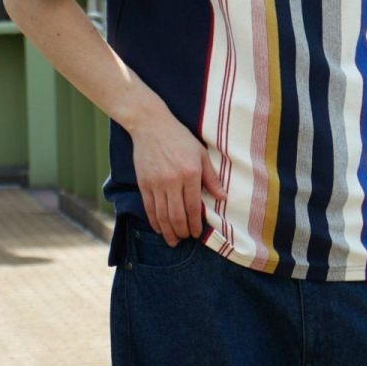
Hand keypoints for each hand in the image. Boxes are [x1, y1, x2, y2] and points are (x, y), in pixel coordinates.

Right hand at [129, 104, 226, 245]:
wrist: (151, 125)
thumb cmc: (180, 138)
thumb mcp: (201, 154)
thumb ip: (211, 178)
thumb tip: (223, 197)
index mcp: (190, 174)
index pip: (193, 207)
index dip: (195, 224)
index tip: (197, 233)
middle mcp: (172, 181)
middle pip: (176, 215)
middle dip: (181, 231)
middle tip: (185, 238)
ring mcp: (156, 183)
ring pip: (162, 215)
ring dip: (167, 231)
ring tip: (172, 240)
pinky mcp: (143, 183)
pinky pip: (148, 207)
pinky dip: (154, 221)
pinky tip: (158, 228)